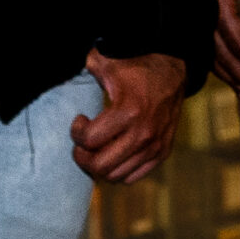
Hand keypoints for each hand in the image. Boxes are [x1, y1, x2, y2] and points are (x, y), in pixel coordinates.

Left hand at [72, 49, 187, 183]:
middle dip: (83, 157)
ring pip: (116, 176)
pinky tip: (115, 151)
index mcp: (129, 111)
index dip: (76, 133)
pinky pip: (133, 176)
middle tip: (83, 142)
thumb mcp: (108, 62)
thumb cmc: (137, 66)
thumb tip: (65, 71)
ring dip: (101, 164)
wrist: (174, 69)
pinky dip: (119, 169)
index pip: (90, 141)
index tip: (80, 120)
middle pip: (100, 166)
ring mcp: (155, 145)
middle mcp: (144, 133)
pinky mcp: (163, 151)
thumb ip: (86, 68)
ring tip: (99, 147)